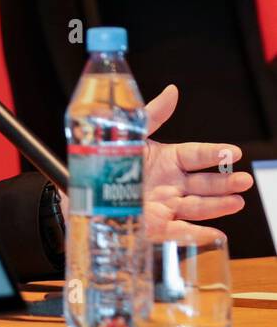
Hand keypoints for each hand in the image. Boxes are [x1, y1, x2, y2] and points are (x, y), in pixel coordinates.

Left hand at [57, 84, 252, 243]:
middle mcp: (170, 184)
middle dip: (225, 182)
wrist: (83, 189)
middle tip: (243, 180)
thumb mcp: (129, 133)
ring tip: (237, 201)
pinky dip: (197, 235)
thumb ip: (153, 114)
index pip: (196, 155)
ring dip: (218, 205)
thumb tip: (172, 91)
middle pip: (204, 184)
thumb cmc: (107, 160)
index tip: (234, 152)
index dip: (214, 153)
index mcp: (167, 160)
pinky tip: (215, 233)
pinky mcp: (155, 227)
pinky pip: (178, 232)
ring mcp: (165, 206)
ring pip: (198, 207)